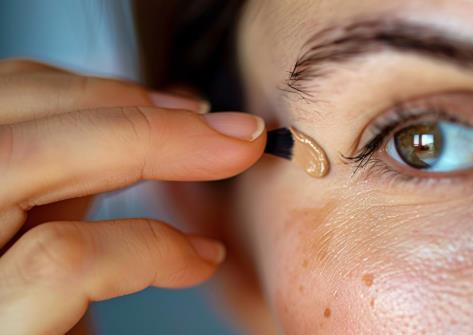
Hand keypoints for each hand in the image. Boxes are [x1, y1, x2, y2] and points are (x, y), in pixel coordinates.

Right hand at [0, 59, 265, 333]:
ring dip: (147, 144)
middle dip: (126, 104)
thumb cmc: (41, 321)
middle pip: (10, 119)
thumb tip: (149, 130)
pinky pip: (65, 259)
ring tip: (227, 156)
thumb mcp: (38, 243)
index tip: (177, 103)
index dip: (93, 89)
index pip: (5, 103)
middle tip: (223, 122)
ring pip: (25, 159)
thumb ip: (67, 190)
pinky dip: (148, 245)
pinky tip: (199, 258)